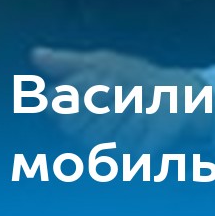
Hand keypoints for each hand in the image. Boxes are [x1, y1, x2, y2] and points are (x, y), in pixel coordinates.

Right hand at [32, 47, 212, 151]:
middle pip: (73, 121)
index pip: (56, 105)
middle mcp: (84, 135)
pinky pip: (125, 144)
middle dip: (100, 95)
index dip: (79, 87)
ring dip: (123, 106)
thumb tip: (36, 54)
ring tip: (139, 99)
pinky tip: (148, 115)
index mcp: (72, 114)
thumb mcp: (105, 64)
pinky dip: (139, 121)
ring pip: (98, 133)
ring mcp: (107, 150)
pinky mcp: (130, 161)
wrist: (178, 94)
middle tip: (120, 85)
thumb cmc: (137, 79)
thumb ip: (70, 62)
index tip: (102, 75)